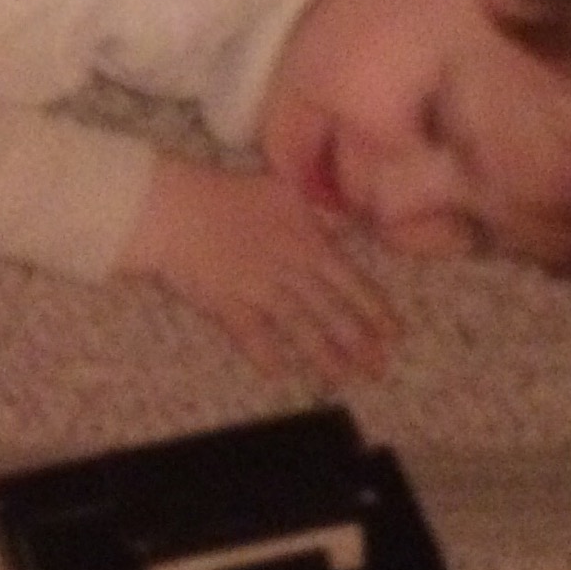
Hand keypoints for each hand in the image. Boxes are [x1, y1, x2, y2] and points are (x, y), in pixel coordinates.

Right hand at [118, 153, 397, 383]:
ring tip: (341, 378)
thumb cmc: (228, 195)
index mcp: (307, 242)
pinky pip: (251, 335)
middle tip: (377, 369)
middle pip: (331, 310)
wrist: (176, 208)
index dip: (375, 309)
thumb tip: (345, 224)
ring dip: (322, 355)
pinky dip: (264, 354)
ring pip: (299, 327)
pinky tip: (278, 372)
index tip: (394, 333)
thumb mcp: (282, 192)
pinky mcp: (227, 304)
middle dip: (358, 342)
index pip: (351, 281)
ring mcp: (259, 289)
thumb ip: (318, 213)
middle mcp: (289, 269)